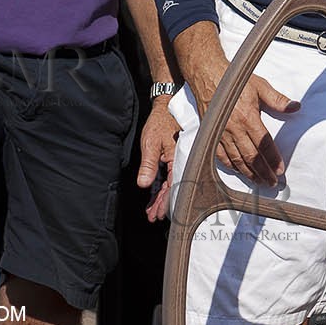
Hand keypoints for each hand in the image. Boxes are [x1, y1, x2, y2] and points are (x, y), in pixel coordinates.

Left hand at [137, 98, 179, 221]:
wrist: (165, 107)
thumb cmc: (160, 122)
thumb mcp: (151, 143)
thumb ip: (149, 165)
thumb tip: (144, 184)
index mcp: (178, 159)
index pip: (173, 186)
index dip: (165, 202)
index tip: (158, 214)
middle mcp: (180, 162)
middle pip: (172, 188)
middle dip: (162, 204)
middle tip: (153, 217)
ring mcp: (175, 161)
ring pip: (169, 184)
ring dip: (160, 198)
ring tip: (152, 212)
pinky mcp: (170, 158)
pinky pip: (166, 176)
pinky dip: (160, 187)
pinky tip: (153, 198)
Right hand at [174, 22, 299, 188]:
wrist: (208, 76)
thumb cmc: (235, 81)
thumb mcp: (260, 86)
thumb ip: (278, 100)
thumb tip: (296, 107)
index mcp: (247, 117)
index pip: (263, 144)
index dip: (273, 159)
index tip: (280, 170)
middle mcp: (233, 128)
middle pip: (250, 157)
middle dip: (263, 172)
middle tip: (272, 183)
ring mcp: (221, 133)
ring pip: (236, 160)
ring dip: (249, 173)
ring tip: (259, 182)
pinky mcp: (211, 135)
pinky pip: (221, 156)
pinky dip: (231, 166)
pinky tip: (239, 171)